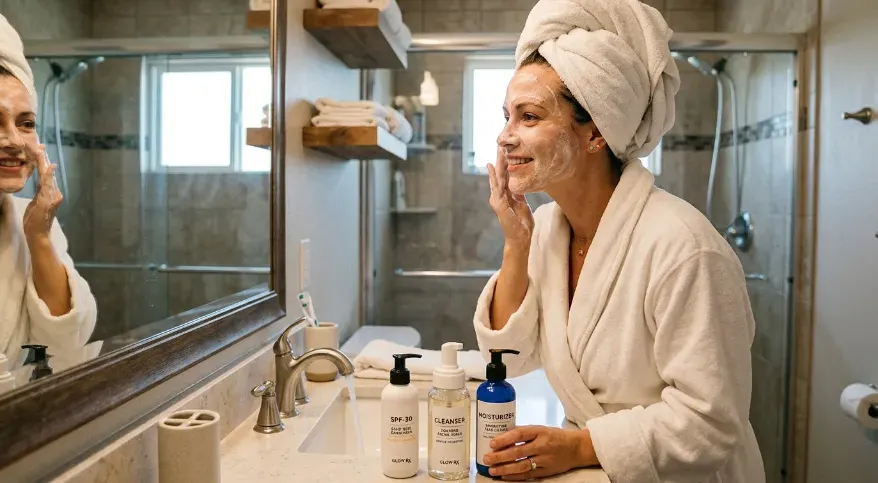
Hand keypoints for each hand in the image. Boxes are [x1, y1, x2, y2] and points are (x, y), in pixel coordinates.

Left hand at [23, 144, 62, 241]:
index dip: (42, 163)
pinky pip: (48, 185)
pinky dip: (49, 175)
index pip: (45, 175)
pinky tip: (49, 166)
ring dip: (43, 163)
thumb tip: (40, 188)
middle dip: (43, 159)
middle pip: (48, 173)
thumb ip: (39, 195)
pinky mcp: (47, 200)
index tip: (40, 151)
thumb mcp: (36, 206)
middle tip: (40, 145)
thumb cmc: (36, 223)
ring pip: (47, 177)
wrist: (39, 236)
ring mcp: (52, 197)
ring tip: (40, 151)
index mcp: (50, 194)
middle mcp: (54, 194)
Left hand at [482, 425, 597, 480]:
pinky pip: (528, 475)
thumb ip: (524, 432)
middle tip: (487, 458)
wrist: (576, 448)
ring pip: (522, 465)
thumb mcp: (540, 429)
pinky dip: (515, 476)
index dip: (504, 439)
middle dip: (500, 456)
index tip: (492, 443)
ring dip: (505, 468)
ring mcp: (545, 459)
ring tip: (492, 470)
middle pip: (518, 451)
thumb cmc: (555, 436)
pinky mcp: (547, 471)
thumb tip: (502, 436)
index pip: (519, 434)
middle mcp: (542, 445)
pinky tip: (504, 475)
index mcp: (539, 431)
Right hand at [488, 148, 533, 251]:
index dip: (505, 163)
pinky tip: (492, 167)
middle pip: (499, 174)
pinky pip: (497, 187)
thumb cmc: (522, 223)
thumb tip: (519, 184)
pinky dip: (494, 177)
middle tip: (500, 144)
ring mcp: (497, 200)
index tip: (506, 150)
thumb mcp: (522, 204)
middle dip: (500, 159)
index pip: (504, 175)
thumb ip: (519, 193)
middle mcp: (498, 195)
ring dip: (497, 164)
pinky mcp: (499, 204)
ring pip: (497, 178)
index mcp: (505, 195)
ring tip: (498, 151)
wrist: (521, 238)